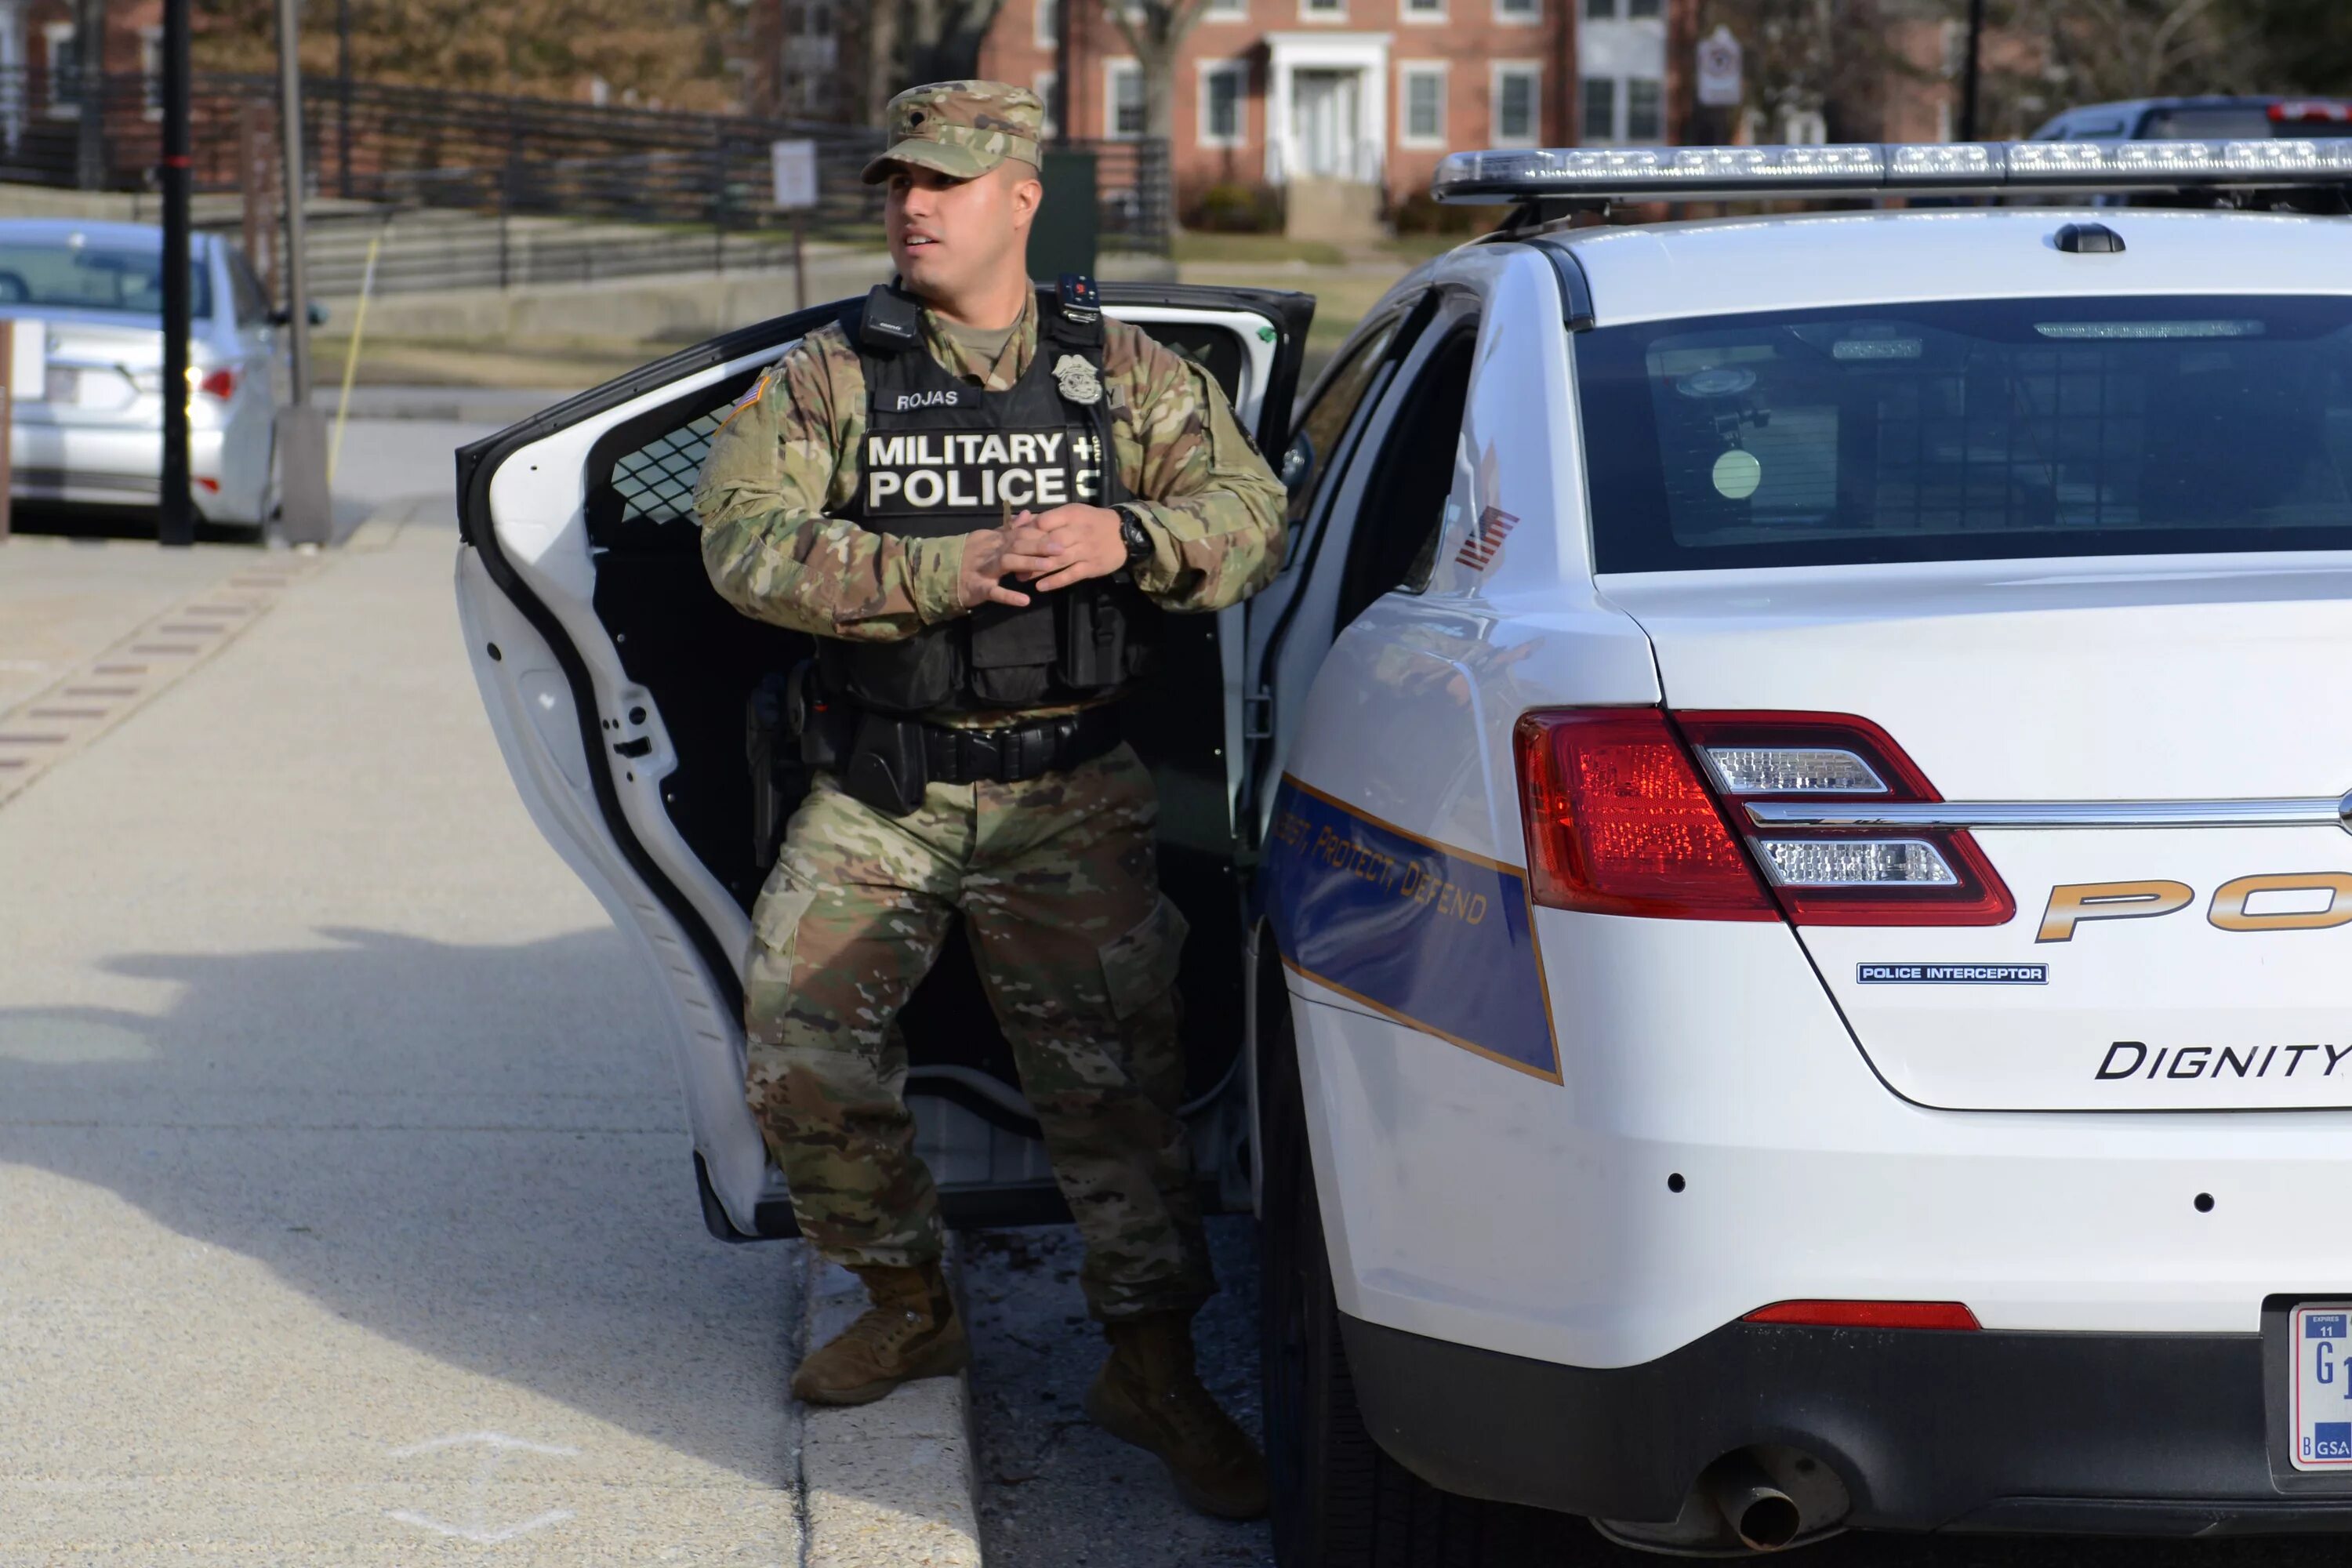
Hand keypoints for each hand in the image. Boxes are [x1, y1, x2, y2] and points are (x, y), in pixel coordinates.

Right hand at [957, 522, 1063, 608]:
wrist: (942, 574)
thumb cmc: (970, 557)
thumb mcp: (990, 540)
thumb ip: (1009, 529)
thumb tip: (1028, 513)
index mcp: (996, 541)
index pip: (1021, 533)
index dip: (1040, 533)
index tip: (1061, 534)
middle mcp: (992, 552)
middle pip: (1017, 545)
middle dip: (1040, 545)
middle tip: (1061, 548)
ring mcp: (984, 570)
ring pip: (1007, 563)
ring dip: (1028, 563)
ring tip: (1048, 566)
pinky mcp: (978, 588)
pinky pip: (994, 593)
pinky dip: (1009, 596)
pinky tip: (1025, 600)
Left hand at [1014, 504, 1128, 592]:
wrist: (1125, 533)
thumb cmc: (1092, 522)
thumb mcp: (1073, 513)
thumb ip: (1050, 518)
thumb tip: (1022, 523)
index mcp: (1072, 515)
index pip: (1045, 522)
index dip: (1028, 531)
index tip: (1013, 541)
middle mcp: (1079, 532)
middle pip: (1049, 542)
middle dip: (1029, 552)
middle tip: (1012, 562)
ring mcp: (1086, 551)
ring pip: (1058, 560)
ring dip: (1037, 570)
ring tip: (1020, 577)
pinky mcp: (1091, 567)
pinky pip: (1071, 575)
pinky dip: (1055, 581)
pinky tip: (1040, 587)